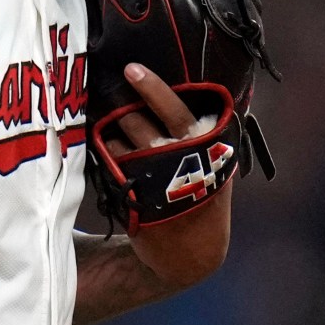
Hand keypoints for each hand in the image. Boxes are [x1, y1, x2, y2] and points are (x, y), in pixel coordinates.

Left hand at [112, 63, 230, 287]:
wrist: (193, 255)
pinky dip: (107, 153)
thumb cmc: (204, 197)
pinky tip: (111, 153)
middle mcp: (181, 161)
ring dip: (113, 130)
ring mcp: (155, 181)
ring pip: (120, 140)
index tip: (133, 69)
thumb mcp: (217, 163)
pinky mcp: (135, 198)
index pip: (177, 111)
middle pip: (139, 122)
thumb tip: (188, 87)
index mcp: (207, 146)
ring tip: (117, 129)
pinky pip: (110, 163)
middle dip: (124, 107)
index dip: (153, 89)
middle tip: (113, 90)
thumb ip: (207, 130)